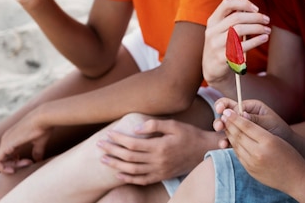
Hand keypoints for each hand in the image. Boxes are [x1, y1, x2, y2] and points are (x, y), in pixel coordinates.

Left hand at [0, 111, 52, 173]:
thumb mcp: (39, 142)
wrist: (43, 117)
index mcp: (13, 137)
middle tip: (29, 164)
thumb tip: (38, 161)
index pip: (9, 154)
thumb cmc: (43, 127)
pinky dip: (3, 167)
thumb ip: (36, 152)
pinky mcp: (5, 144)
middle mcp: (6, 139)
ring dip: (12, 166)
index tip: (30, 162)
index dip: (17, 162)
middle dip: (16, 165)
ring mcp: (4, 141)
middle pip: (4, 158)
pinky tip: (14, 168)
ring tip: (27, 164)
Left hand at [97, 118, 218, 184]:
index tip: (108, 134)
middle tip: (99, 144)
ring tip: (104, 159)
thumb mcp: (174, 125)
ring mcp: (159, 170)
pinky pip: (142, 180)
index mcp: (160, 146)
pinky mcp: (162, 176)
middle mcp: (158, 161)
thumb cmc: (189, 134)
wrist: (204, 150)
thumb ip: (154, 125)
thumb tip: (136, 128)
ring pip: (132, 171)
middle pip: (129, 157)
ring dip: (116, 165)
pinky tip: (119, 174)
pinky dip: (129, 179)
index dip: (119, 139)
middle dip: (112, 150)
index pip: (133, 144)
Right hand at [202, 0, 269, 86]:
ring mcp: (216, 45)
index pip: (226, 4)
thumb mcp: (221, 30)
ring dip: (257, 28)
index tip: (256, 8)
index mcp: (212, 21)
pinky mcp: (223, 57)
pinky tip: (263, 38)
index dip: (243, 3)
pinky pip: (242, 46)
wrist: (211, 69)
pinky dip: (256, 41)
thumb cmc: (222, 45)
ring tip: (267, 30)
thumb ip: (232, 19)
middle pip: (236, 17)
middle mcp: (212, 31)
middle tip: (267, 20)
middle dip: (255, 17)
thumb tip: (252, 9)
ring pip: (240, 30)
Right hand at [213, 98, 293, 146]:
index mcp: (251, 106)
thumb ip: (254, 119)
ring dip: (222, 131)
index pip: (234, 104)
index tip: (224, 114)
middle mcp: (244, 114)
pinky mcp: (241, 138)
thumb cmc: (280, 130)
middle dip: (221, 119)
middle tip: (219, 126)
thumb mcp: (269, 122)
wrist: (287, 146)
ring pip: (226, 126)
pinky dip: (226, 141)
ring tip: (221, 136)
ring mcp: (241, 127)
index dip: (228, 109)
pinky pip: (230, 138)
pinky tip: (224, 145)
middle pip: (227, 113)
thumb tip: (241, 114)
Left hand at [214, 99, 304, 193]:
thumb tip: (242, 119)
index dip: (235, 117)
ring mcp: (253, 163)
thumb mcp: (276, 139)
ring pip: (236, 145)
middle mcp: (258, 153)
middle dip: (229, 124)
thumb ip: (260, 130)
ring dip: (229, 134)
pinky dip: (234, 146)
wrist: (296, 178)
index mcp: (267, 141)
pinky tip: (232, 140)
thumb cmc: (290, 155)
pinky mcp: (250, 170)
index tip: (228, 111)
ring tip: (225, 125)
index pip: (247, 126)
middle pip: (239, 135)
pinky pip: (238, 155)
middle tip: (223, 115)